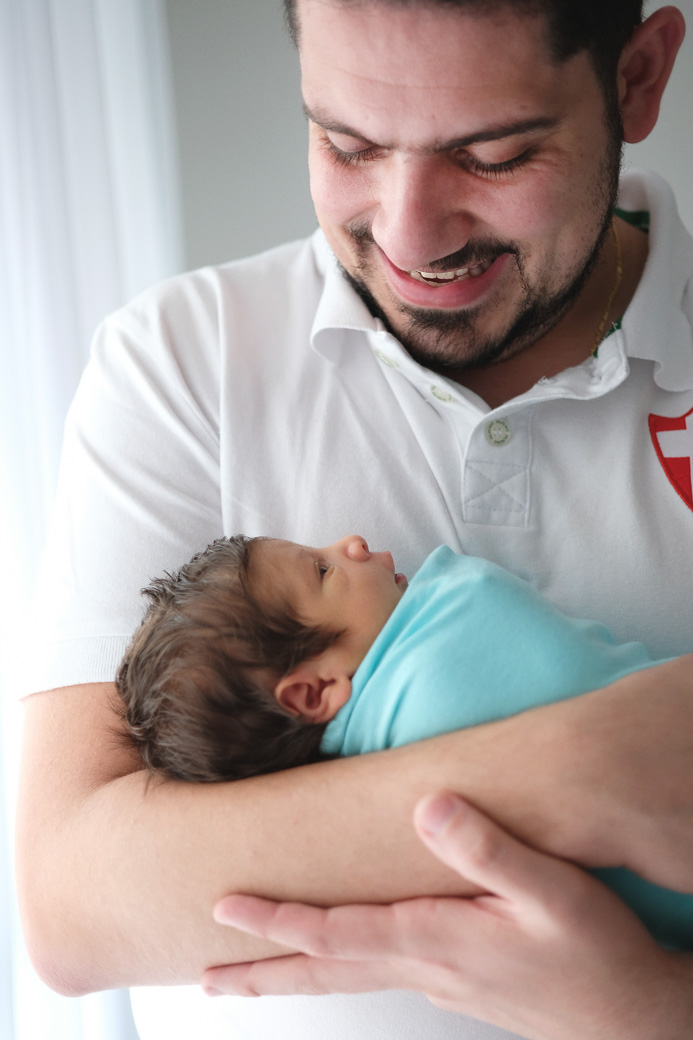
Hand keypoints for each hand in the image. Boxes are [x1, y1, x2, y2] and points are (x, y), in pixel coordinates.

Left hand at [202, 794, 691, 1039]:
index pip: (334, 933)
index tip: (225, 909)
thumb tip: (426, 807)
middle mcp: (425, 967)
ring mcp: (439, 982)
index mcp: (433, 940)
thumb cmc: (595, 954)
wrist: (633, 1015)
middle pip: (325, 972)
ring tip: (250, 978)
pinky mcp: (457, 984)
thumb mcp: (551, 891)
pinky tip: (342, 961)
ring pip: (347, 978)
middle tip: (208, 975)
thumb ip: (488, 847)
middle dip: (262, 972)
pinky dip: (338, 969)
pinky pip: (376, 975)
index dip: (276, 920)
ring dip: (293, 975)